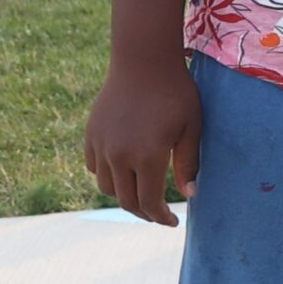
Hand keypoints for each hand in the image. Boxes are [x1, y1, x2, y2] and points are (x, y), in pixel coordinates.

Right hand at [83, 54, 201, 224]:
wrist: (143, 61)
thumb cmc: (176, 92)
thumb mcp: (191, 128)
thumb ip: (188, 164)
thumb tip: (190, 195)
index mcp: (147, 156)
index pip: (149, 202)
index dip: (160, 217)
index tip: (172, 222)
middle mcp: (119, 156)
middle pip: (126, 200)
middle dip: (144, 212)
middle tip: (158, 214)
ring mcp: (101, 146)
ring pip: (107, 187)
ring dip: (124, 196)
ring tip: (142, 194)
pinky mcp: (91, 135)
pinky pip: (94, 167)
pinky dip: (108, 176)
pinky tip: (124, 173)